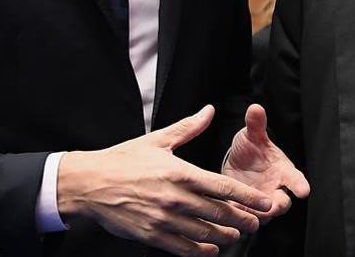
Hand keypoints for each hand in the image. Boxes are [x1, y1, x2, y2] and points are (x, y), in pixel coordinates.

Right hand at [57, 105, 271, 256]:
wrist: (89, 184)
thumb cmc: (123, 160)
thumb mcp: (158, 140)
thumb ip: (188, 128)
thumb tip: (209, 111)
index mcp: (180, 173)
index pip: (223, 188)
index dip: (248, 197)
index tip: (265, 202)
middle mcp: (175, 198)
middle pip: (219, 213)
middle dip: (242, 220)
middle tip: (256, 223)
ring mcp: (164, 219)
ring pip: (204, 233)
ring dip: (224, 236)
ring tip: (235, 235)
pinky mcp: (152, 235)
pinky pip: (182, 248)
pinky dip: (200, 251)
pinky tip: (210, 250)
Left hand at [222, 104, 309, 221]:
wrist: (238, 164)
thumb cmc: (252, 149)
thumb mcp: (252, 136)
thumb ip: (256, 125)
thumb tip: (255, 108)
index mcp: (283, 171)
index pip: (296, 179)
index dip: (300, 185)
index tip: (304, 191)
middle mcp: (276, 189)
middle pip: (283, 203)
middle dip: (278, 206)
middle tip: (271, 208)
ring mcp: (263, 201)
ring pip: (265, 215)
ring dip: (257, 214)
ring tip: (244, 209)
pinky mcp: (248, 210)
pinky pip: (247, 218)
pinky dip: (241, 216)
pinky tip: (232, 211)